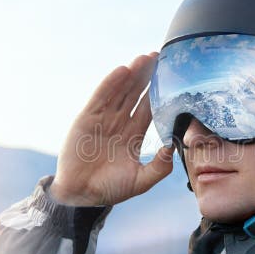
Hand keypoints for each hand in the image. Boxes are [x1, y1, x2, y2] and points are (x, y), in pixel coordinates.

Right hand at [50, 52, 173, 205]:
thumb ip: (159, 167)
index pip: (149, 108)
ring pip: (120, 91)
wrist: (80, 196)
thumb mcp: (140, 181)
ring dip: (132, 75)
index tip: (170, 78)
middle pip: (136, 94)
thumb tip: (173, 148)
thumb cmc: (110, 189)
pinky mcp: (87, 118)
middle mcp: (120, 123)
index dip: (158, 93)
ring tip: (144, 58)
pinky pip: (101, 97)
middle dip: (147, 77)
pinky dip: (111, 83)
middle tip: (159, 57)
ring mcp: (103, 119)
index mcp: (133, 135)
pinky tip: (123, 71)